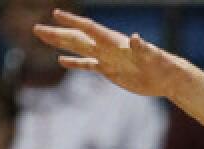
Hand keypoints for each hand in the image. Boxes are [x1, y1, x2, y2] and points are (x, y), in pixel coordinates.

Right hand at [32, 9, 184, 97]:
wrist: (168, 78)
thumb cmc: (162, 65)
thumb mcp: (152, 56)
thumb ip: (142, 47)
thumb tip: (136, 38)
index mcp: (114, 42)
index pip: (90, 29)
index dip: (73, 22)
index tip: (56, 14)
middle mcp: (107, 48)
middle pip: (77, 38)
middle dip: (57, 33)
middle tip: (36, 28)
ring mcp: (107, 59)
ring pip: (79, 49)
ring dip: (61, 44)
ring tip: (43, 37)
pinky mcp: (110, 71)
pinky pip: (88, 65)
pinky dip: (75, 63)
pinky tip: (61, 61)